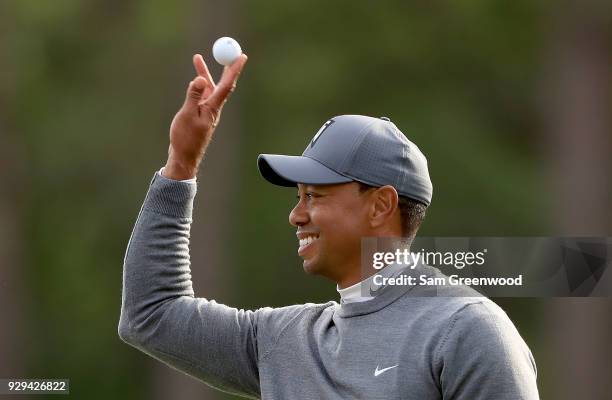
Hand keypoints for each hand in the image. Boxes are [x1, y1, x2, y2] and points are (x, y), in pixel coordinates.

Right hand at [163, 53, 247, 179]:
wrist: (183, 156)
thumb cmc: (185, 138)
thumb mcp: (187, 115)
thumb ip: (193, 96)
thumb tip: (200, 78)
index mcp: (213, 107)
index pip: (227, 84)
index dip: (234, 69)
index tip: (242, 56)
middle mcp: (214, 108)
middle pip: (221, 83)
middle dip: (224, 66)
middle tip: (227, 51)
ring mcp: (208, 111)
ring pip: (209, 88)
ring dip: (204, 73)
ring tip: (197, 59)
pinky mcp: (201, 115)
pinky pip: (203, 95)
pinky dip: (199, 84)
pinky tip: (195, 80)